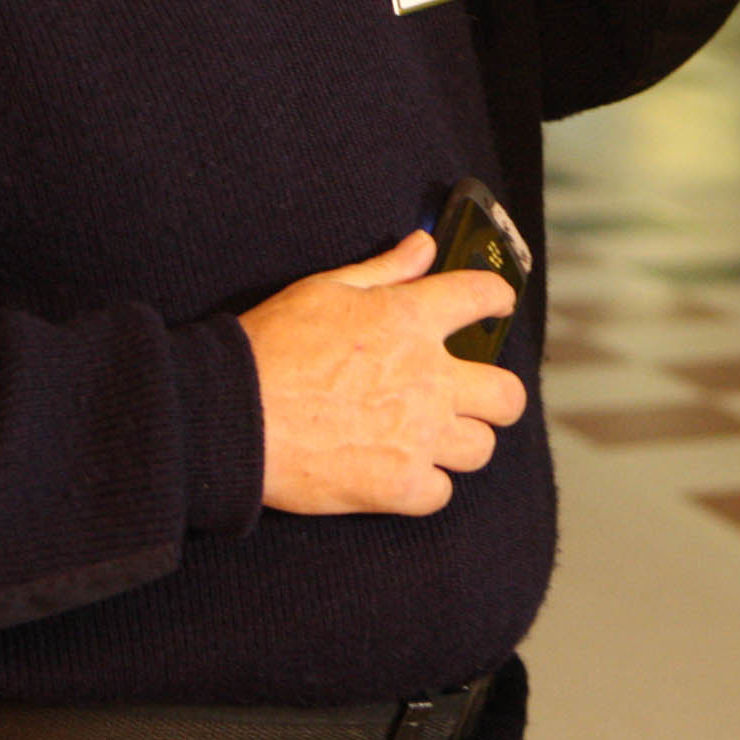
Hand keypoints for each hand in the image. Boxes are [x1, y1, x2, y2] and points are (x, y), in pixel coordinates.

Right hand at [242, 230, 524, 514]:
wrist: (232, 416)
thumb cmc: (272, 347)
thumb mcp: (325, 289)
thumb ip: (385, 269)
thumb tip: (425, 246)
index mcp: (411, 319)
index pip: (482, 297)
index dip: (495, 300)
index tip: (493, 307)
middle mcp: (429, 378)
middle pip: (506, 395)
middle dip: (495, 395)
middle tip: (472, 397)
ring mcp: (419, 436)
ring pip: (480, 447)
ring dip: (460, 442)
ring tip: (430, 438)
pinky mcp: (399, 485)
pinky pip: (442, 492)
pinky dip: (424, 486)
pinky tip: (400, 472)